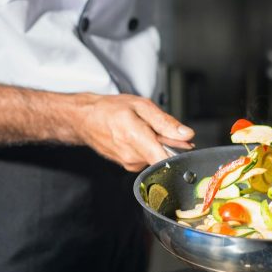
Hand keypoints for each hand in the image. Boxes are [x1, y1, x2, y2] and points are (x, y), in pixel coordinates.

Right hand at [76, 94, 194, 171]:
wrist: (86, 119)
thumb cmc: (110, 109)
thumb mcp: (141, 106)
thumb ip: (165, 122)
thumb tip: (186, 134)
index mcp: (136, 138)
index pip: (165, 161)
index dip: (180, 155)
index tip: (186, 147)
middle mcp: (132, 156)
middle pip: (164, 156)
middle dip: (168, 143)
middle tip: (159, 128)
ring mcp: (129, 163)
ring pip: (156, 157)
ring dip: (157, 145)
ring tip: (144, 130)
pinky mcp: (128, 166)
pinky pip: (147, 159)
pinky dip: (149, 148)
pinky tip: (139, 137)